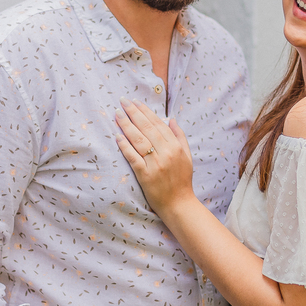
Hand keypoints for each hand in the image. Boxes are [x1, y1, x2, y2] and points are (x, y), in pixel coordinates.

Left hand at [115, 98, 196, 219]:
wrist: (179, 204)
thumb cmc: (182, 180)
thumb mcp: (187, 156)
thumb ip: (180, 136)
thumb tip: (171, 119)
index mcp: (176, 147)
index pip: (158, 124)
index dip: (145, 111)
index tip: (135, 101)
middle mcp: (166, 153)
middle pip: (146, 129)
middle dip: (133, 113)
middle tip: (123, 101)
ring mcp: (155, 164)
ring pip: (138, 140)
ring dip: (127, 125)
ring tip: (118, 114)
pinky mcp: (145, 175)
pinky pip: (133, 157)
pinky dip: (125, 146)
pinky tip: (117, 136)